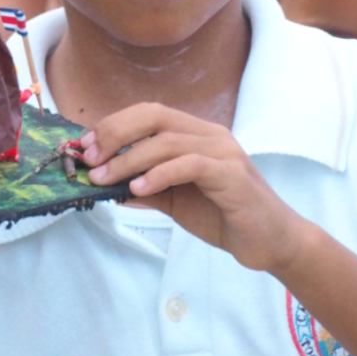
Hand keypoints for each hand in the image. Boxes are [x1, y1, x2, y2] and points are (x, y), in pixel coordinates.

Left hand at [83, 103, 308, 273]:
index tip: (85, 147)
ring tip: (103, 179)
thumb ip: (144, 188)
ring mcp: (223, 151)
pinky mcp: (232, 174)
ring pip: (167, 141)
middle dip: (115, 134)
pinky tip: (138, 188)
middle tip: (89, 159)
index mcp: (194, 133)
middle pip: (153, 116)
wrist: (271, 242)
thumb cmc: (222, 215)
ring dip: (128, 159)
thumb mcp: (174, 201)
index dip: (113, 125)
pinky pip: (189, 165)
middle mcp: (208, 134)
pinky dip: (159, 174)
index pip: (147, 113)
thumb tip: (103, 184)